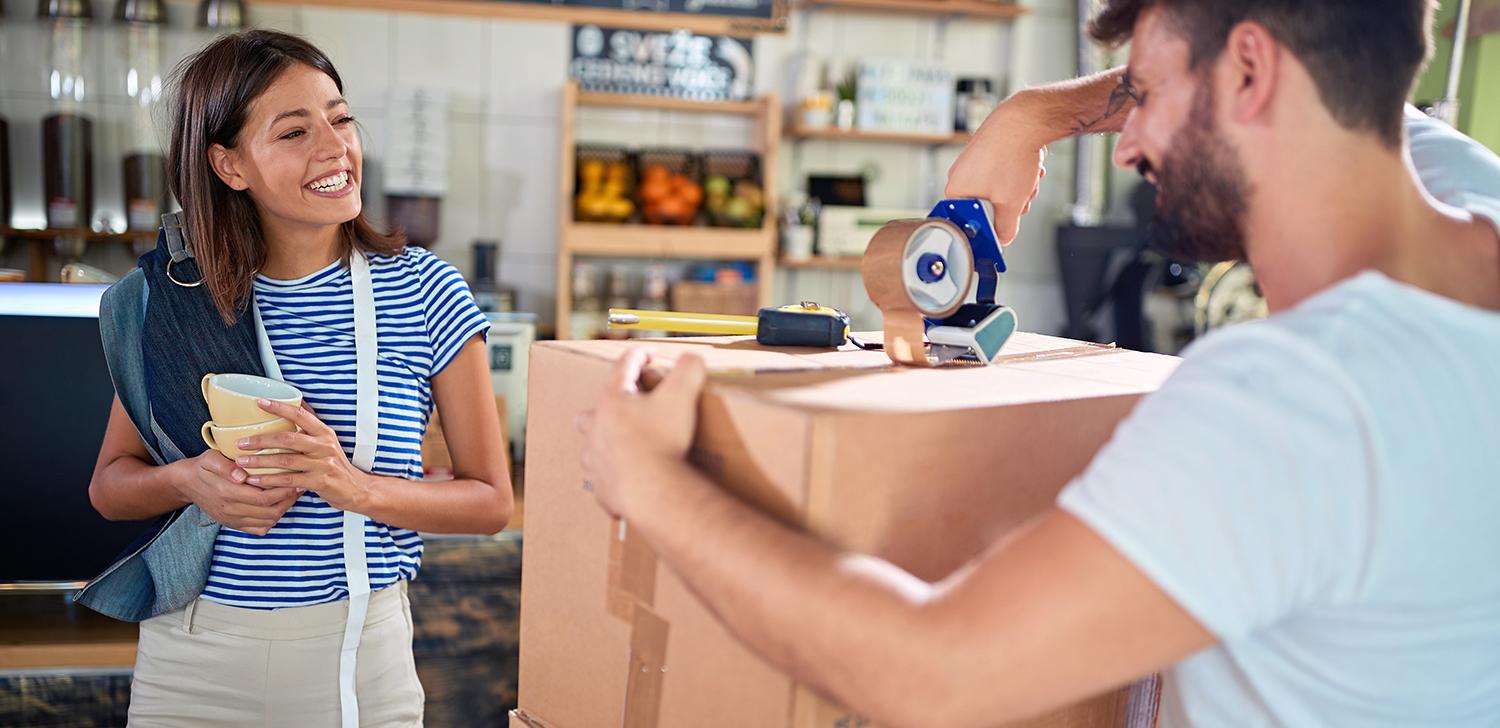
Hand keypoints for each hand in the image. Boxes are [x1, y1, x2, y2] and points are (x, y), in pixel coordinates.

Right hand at [175, 450, 300, 535]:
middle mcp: (231, 510)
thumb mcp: (210, 459)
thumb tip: (242, 474)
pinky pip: (259, 529)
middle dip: (288, 500)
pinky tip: (278, 505)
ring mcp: (232, 519)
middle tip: (300, 486)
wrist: (187, 483)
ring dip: (283, 509)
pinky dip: (272, 520)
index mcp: (227, 492)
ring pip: (267, 521)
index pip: (263, 497)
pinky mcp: (234, 524)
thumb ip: (225, 466)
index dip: (283, 491)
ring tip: (292, 494)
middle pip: (269, 511)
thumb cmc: (203, 466)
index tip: (296, 479)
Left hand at [235, 399, 373, 512]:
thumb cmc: (336, 466)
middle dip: (261, 440)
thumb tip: (298, 404)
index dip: (279, 407)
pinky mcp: (320, 481)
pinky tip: (255, 480)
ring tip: (242, 462)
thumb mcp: (328, 442)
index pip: (300, 414)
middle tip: (241, 442)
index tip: (259, 402)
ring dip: (260, 461)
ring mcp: (322, 464)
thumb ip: (311, 427)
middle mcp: (324, 445)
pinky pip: (289, 480)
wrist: (357, 489)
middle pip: (287, 438)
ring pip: (285, 460)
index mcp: (324, 433)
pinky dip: (269, 480)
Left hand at [576, 349, 706, 517]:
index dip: (638, 357)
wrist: (653, 490)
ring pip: (590, 450)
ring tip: (623, 448)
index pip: (622, 369)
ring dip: (603, 447)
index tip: (649, 354)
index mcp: (613, 402)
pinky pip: (603, 483)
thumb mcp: (682, 395)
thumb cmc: (663, 440)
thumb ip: (689, 368)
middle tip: (624, 410)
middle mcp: (596, 430)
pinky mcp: (603, 490)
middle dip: (603, 410)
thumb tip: (693, 358)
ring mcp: (597, 462)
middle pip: (587, 415)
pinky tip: (628, 481)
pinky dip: (614, 479)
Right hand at [945, 97, 1048, 246]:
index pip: (969, 222)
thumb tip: (1002, 238)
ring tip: (1027, 177)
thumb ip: (1005, 228)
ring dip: (1018, 188)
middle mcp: (960, 175)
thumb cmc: (1010, 156)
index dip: (989, 226)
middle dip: (1009, 204)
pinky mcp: (987, 152)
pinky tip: (1028, 166)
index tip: (1002, 227)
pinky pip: (1003, 173)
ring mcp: (973, 162)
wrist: (1024, 119)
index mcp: (955, 191)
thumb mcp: (1010, 204)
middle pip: (986, 206)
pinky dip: (1018, 173)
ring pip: (999, 189)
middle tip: (1021, 197)